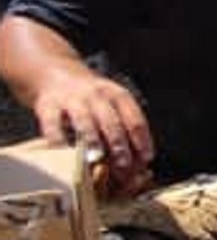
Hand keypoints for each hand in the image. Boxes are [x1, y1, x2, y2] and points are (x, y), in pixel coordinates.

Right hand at [32, 69, 154, 187]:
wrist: (58, 76)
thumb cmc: (94, 100)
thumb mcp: (114, 105)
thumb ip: (126, 127)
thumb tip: (141, 160)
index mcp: (119, 95)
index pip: (135, 119)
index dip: (142, 140)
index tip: (146, 158)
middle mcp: (97, 95)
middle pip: (112, 121)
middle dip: (119, 144)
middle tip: (124, 164)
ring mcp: (72, 99)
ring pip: (85, 121)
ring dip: (93, 140)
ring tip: (97, 158)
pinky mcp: (48, 106)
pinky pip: (53, 125)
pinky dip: (59, 140)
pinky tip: (65, 154)